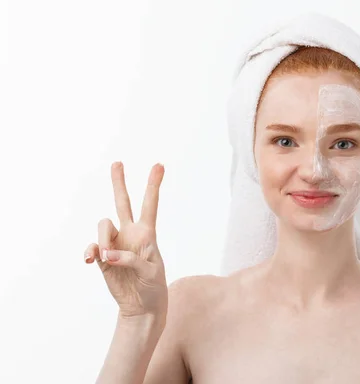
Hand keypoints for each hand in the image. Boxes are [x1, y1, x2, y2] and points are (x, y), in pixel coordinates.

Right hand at [84, 162, 167, 319]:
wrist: (141, 305)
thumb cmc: (153, 286)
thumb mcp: (150, 272)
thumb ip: (131, 259)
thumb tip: (107, 254)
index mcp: (147, 234)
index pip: (150, 205)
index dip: (153, 186)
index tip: (159, 165)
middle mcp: (130, 234)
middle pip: (123, 203)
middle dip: (119, 183)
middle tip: (117, 163)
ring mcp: (114, 244)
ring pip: (104, 225)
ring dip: (105, 239)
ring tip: (108, 258)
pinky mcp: (102, 257)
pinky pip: (92, 247)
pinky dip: (91, 252)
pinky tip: (91, 261)